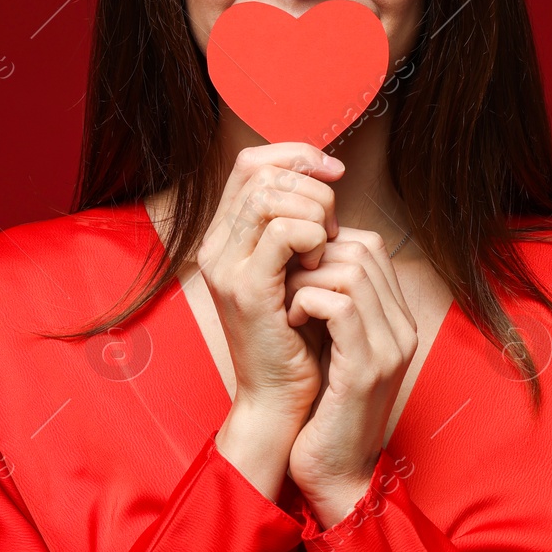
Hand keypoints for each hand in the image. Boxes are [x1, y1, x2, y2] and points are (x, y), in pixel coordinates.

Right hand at [196, 143, 343, 417]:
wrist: (282, 396)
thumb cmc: (299, 333)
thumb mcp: (296, 265)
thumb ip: (298, 221)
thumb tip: (325, 172)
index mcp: (226, 236)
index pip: (251, 162)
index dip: (296, 155)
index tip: (335, 173)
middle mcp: (216, 246)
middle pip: (262, 172)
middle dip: (312, 188)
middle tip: (332, 228)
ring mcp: (226, 267)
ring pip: (272, 195)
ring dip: (314, 213)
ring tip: (324, 250)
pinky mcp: (246, 289)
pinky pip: (284, 232)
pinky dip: (313, 238)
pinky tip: (318, 266)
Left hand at [283, 227, 418, 526]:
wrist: (334, 473)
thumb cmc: (323, 410)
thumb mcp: (333, 347)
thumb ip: (332, 306)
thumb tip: (305, 258)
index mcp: (396, 320)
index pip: (370, 246)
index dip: (325, 244)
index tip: (293, 269)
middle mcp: (402, 329)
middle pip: (363, 249)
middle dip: (313, 255)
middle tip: (283, 282)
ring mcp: (390, 348)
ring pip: (351, 270)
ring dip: (305, 278)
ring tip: (285, 304)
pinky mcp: (367, 368)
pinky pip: (341, 305)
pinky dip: (307, 302)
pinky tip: (290, 321)